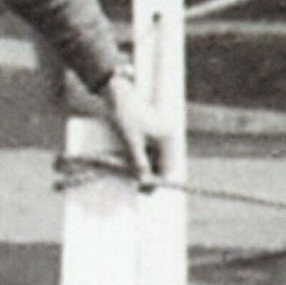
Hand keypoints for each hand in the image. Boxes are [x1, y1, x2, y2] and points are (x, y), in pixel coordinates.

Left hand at [102, 71, 168, 187]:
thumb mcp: (130, 141)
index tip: (144, 190)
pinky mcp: (153, 131)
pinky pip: (151, 151)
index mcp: (166, 137)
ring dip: (146, 167)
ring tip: (131, 172)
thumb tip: (144, 180)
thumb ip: (138, 162)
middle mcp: (168, 135)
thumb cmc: (124, 115)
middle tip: (137, 185)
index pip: (168, 168)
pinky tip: (132, 161)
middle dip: (152, 174)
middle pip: (164, 164)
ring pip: (157, 158)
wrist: (117, 94)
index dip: (157, 181)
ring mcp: (161, 133)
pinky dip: (143, 158)